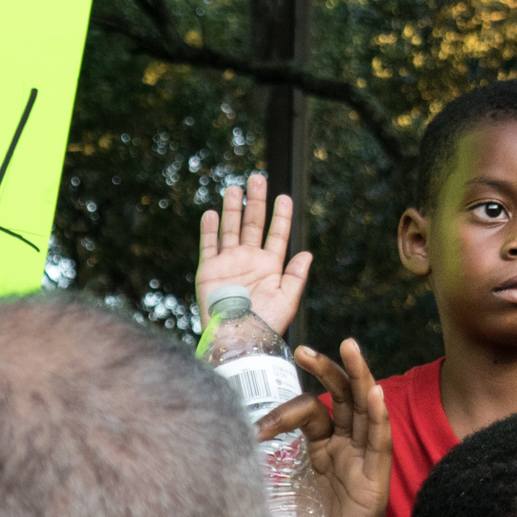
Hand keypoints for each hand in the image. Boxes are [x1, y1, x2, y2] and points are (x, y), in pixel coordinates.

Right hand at [197, 174, 312, 337]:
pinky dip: (210, 230)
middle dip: (256, 201)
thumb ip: (296, 276)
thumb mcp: (287, 300)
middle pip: (253, 224)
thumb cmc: (264, 324)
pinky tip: (212, 213)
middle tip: (258, 178)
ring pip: (231, 229)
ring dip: (233, 209)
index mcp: (270, 266)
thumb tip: (307, 253)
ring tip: (235, 188)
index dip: (281, 216)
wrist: (237, 338)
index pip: (277, 234)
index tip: (285, 197)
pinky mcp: (209, 271)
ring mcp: (228, 264)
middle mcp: (249, 261)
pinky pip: (209, 246)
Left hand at [258, 340, 390, 516]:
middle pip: (339, 397)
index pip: (306, 412)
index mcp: (318, 450)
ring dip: (357, 376)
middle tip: (303, 348)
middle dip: (324, 370)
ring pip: (363, 408)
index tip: (254, 430)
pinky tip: (374, 393)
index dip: (279, 412)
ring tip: (349, 347)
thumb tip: (210, 473)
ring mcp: (362, 460)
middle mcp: (343, 448)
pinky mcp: (376, 479)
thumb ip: (255, 484)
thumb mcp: (274, 502)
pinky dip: (376, 416)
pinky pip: (378, 441)